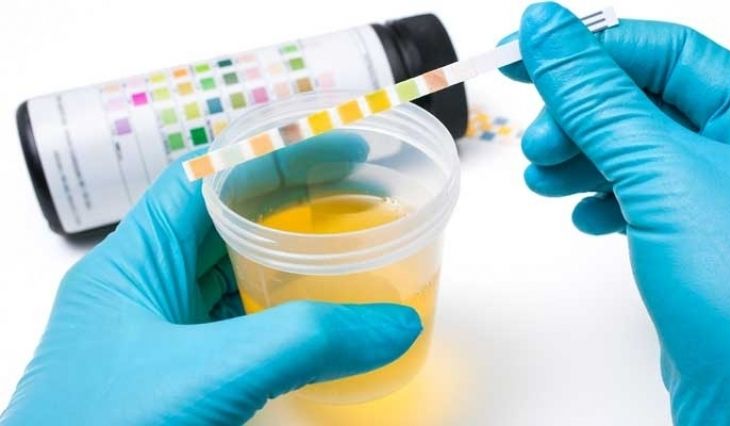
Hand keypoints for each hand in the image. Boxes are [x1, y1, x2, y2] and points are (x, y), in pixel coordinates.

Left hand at [0, 135, 420, 424]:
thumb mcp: (212, 375)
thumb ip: (307, 342)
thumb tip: (393, 322)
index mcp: (129, 266)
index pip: (204, 179)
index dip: (273, 153)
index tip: (336, 148)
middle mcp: (138, 295)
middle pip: (220, 221)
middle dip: (288, 199)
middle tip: (353, 191)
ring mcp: (153, 341)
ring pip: (225, 276)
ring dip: (280, 257)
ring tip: (338, 242)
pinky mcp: (173, 381)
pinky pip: (230, 327)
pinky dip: (272, 314)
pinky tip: (306, 318)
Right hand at [501, 3, 729, 422]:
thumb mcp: (665, 174)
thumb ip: (599, 98)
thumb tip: (549, 30)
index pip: (663, 52)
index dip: (589, 49)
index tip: (526, 54)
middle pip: (642, 100)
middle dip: (580, 114)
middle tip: (538, 138)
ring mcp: (718, 200)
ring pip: (631, 150)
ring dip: (580, 158)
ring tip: (545, 176)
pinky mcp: (691, 243)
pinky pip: (634, 196)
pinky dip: (599, 198)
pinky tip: (585, 214)